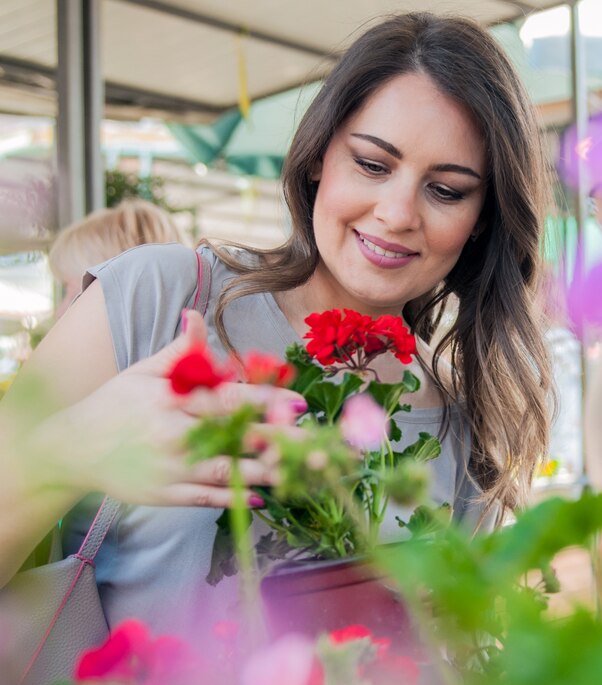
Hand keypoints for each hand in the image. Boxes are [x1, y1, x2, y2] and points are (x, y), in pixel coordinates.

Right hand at [32, 310, 305, 508]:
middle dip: (278, 439)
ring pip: (226, 471)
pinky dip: (234, 498)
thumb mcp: (143, 372)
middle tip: (315, 442)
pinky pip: (206, 498)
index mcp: (172, 400)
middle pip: (235, 436)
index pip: (227, 399)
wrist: (71, 450)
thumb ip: (178, 350)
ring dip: (265, 472)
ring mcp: (170, 468)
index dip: (266, 401)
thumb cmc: (115, 404)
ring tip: (298, 470)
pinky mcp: (165, 495)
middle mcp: (173, 434)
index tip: (300, 403)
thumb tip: (196, 314)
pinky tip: (264, 495)